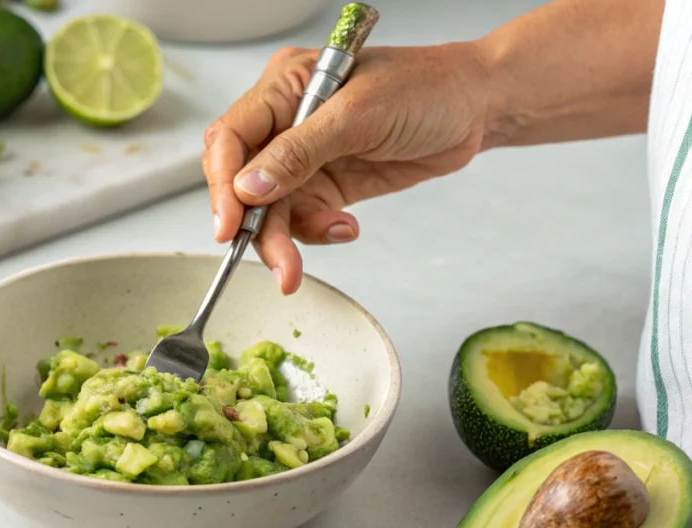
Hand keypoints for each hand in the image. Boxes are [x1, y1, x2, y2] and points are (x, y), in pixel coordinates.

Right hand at [202, 41, 492, 293]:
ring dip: (285, 242)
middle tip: (274, 262)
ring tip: (297, 269)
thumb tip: (249, 188)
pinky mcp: (326, 185)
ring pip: (272, 210)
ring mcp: (305, 157)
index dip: (222, 184)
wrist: (475, 109)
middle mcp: (286, 123)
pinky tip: (344, 228)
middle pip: (244, 182)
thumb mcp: (359, 115)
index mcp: (284, 87)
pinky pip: (303, 220)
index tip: (229, 225)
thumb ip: (299, 152)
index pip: (231, 138)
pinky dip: (317, 234)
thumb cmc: (426, 88)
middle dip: (256, 226)